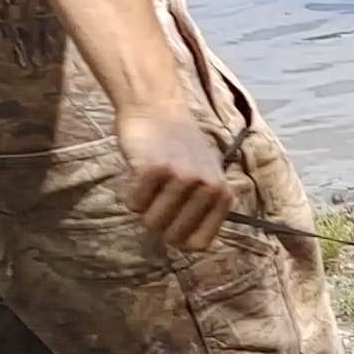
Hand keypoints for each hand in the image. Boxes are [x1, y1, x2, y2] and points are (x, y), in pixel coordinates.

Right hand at [115, 102, 231, 254]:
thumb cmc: (180, 148)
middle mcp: (207, 189)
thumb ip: (204, 209)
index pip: (199, 244)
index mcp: (223, 196)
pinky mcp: (154, 170)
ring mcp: (182, 179)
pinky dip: (130, 194)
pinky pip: (134, 205)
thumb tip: (189, 245)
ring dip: (144, 207)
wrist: (158, 108)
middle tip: (158, 197)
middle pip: (172, 237)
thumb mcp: (207, 178)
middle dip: (159, 222)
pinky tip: (140, 172)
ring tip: (151, 183)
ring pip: (151, 223)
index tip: (172, 225)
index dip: (180, 240)